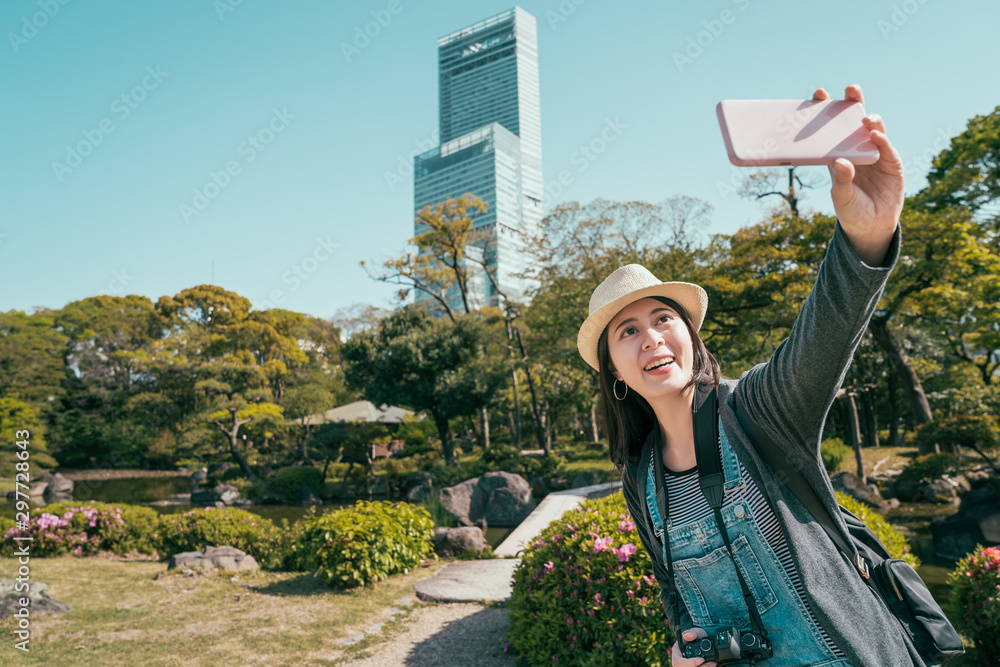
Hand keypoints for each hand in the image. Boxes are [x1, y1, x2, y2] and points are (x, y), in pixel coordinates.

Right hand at [671, 627, 716, 666]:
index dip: (689, 663)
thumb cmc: (696, 635)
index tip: (701, 660)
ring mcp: (686, 664)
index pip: (677, 660)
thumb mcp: (695, 631)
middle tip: (709, 664)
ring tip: (712, 663)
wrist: (702, 640)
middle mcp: (680, 659)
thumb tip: (687, 636)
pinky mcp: (693, 666)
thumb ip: (692, 632)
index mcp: (677, 650)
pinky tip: (711, 664)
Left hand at [812, 84, 904, 264]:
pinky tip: (875, 134)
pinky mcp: (891, 161)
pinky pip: (886, 147)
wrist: (872, 226)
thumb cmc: (851, 209)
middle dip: (853, 103)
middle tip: (850, 90)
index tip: (819, 94)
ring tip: (864, 118)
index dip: (825, 111)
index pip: (830, 129)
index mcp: (837, 154)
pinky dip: (881, 139)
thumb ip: (841, 180)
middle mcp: (856, 149)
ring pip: (873, 129)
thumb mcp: (841, 196)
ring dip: (870, 120)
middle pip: (853, 121)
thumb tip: (840, 162)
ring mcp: (875, 153)